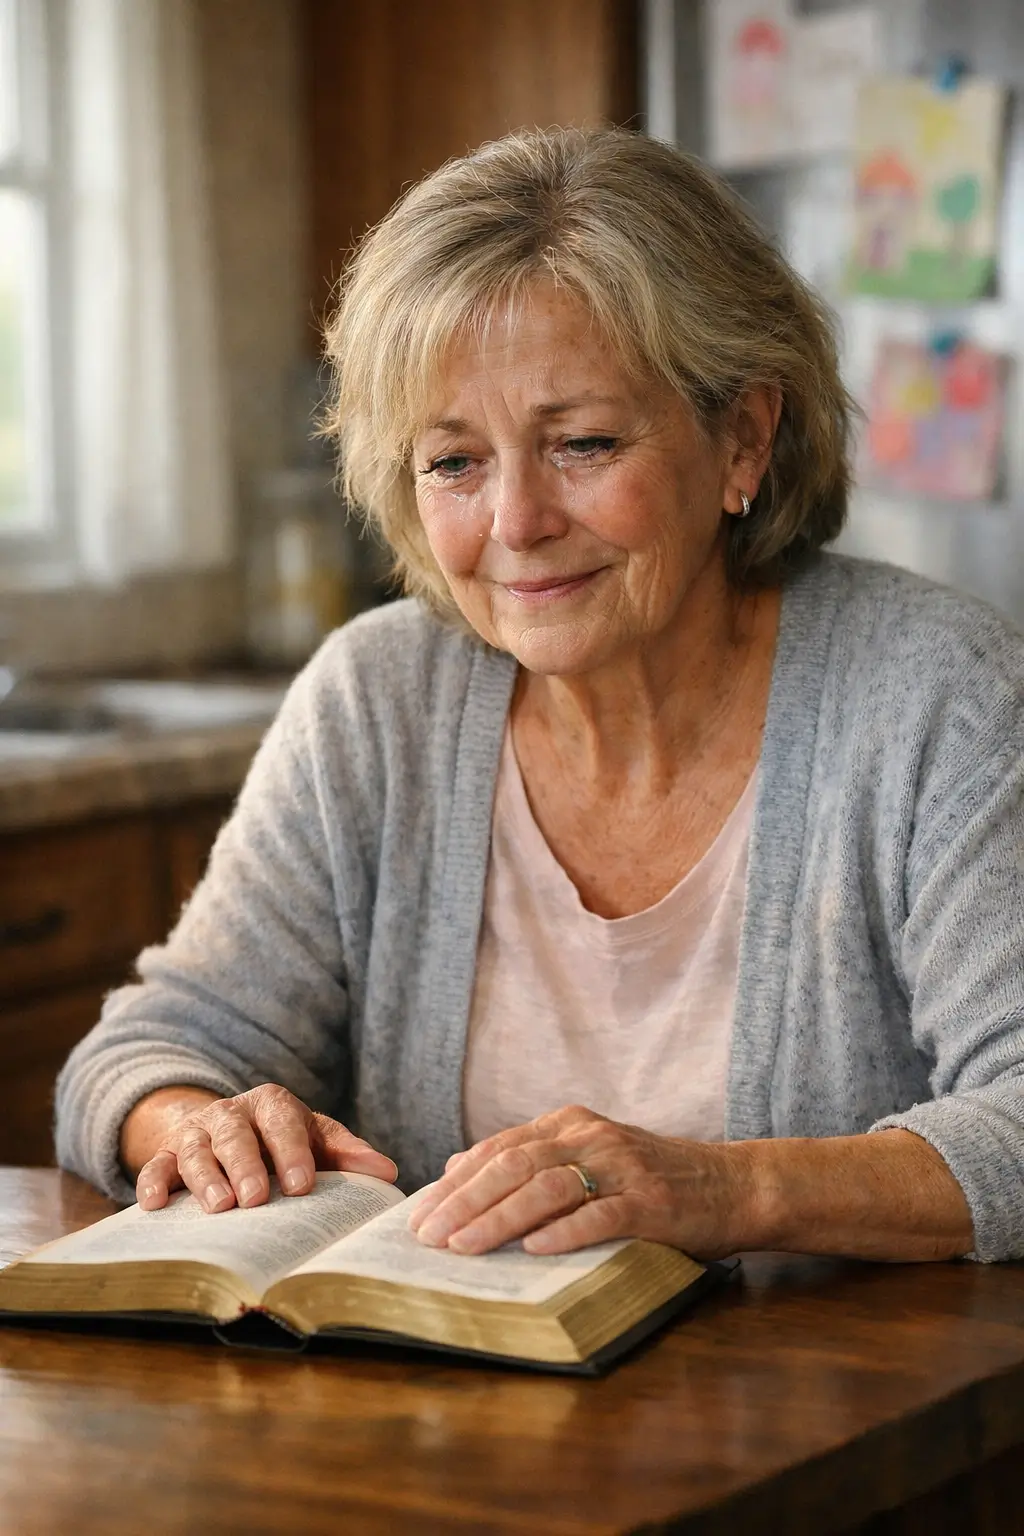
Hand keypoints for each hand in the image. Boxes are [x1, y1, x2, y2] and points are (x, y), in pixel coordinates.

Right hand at [134, 1083, 397, 1212]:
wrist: (225, 1128)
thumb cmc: (280, 1140)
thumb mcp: (314, 1137)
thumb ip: (346, 1152)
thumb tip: (387, 1172)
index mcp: (272, 1104)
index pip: (283, 1122)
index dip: (292, 1151)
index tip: (304, 1185)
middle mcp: (231, 1114)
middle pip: (236, 1135)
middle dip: (247, 1165)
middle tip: (257, 1198)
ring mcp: (195, 1133)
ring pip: (196, 1150)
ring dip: (206, 1178)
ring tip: (221, 1208)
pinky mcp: (166, 1155)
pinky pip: (156, 1166)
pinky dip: (153, 1181)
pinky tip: (154, 1203)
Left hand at [407, 1104, 752, 1258]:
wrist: (731, 1185)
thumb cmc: (650, 1180)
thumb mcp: (585, 1157)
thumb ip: (528, 1160)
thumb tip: (456, 1169)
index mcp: (569, 1124)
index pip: (499, 1149)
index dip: (455, 1183)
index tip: (419, 1215)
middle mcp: (591, 1137)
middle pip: (514, 1164)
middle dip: (464, 1201)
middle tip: (428, 1236)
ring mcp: (622, 1167)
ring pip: (548, 1186)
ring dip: (500, 1217)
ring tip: (464, 1247)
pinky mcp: (651, 1202)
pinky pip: (601, 1214)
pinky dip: (564, 1232)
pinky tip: (533, 1250)